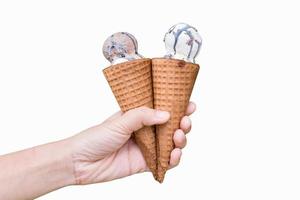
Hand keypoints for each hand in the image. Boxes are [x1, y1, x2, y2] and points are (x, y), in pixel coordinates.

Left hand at [69, 102, 195, 184]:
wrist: (81, 162)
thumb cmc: (95, 137)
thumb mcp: (120, 121)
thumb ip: (143, 116)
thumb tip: (166, 114)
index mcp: (138, 116)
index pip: (162, 109)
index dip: (177, 107)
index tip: (189, 104)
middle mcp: (145, 131)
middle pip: (171, 126)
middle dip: (182, 124)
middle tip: (184, 122)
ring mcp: (146, 147)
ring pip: (170, 144)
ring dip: (180, 140)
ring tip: (178, 137)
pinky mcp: (144, 163)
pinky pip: (164, 162)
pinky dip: (173, 159)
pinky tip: (175, 155)